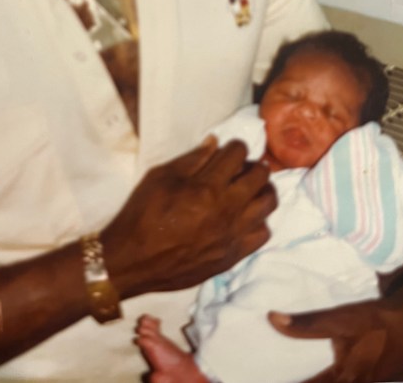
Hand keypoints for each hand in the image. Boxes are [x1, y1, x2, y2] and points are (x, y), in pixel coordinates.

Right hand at [103, 139, 275, 297]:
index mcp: (207, 186)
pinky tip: (246, 217)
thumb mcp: (160, 176)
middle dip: (254, 164)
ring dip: (263, 190)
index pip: (238, 154)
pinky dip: (260, 221)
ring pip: (268, 204)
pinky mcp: (233, 255)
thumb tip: (215, 143)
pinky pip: (263, 233)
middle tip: (243, 167)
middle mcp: (227, 209)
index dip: (236, 147)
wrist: (133, 260)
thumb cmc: (143, 213)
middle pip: (260, 176)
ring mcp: (233, 234)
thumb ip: (192, 159)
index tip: (230, 149)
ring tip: (251, 188)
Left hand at [268, 282, 402, 382]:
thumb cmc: (380, 320)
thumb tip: (272, 319)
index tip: (264, 379)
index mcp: (346, 379)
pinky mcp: (384, 377)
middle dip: (309, 379)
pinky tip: (336, 369)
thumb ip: (308, 324)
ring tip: (306, 372)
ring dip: (324, 378)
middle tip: (288, 374)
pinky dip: (339, 376)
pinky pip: (354, 380)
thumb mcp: (342, 319)